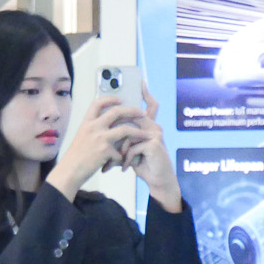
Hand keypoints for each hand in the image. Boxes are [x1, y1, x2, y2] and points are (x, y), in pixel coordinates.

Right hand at [45, 95, 140, 198]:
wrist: (69, 171)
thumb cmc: (75, 157)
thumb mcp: (82, 137)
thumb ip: (93, 130)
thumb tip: (108, 126)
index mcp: (86, 122)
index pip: (98, 103)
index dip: (110, 99)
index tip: (120, 100)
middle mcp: (93, 127)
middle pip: (117, 112)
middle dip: (132, 111)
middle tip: (142, 113)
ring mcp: (99, 138)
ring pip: (125, 129)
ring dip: (139, 132)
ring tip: (147, 134)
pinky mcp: (105, 151)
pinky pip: (120, 152)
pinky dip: (124, 157)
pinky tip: (125, 162)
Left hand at [117, 89, 181, 211]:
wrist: (158, 181)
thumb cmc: (143, 164)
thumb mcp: (131, 148)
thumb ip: (124, 137)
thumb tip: (107, 128)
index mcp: (149, 126)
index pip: (150, 106)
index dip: (146, 94)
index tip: (142, 82)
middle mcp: (154, 127)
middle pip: (133, 119)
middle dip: (117, 130)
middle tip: (105, 139)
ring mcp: (155, 134)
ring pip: (128, 134)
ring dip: (120, 151)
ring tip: (115, 163)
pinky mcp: (154, 144)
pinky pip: (132, 146)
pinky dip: (125, 159)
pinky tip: (124, 168)